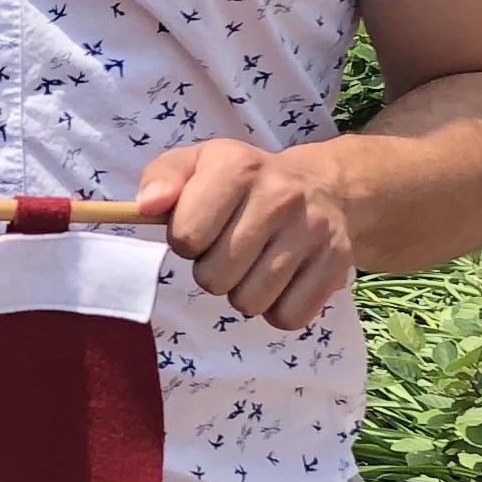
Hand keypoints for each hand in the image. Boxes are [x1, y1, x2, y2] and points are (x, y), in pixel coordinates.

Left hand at [135, 140, 356, 331]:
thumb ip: (161, 178)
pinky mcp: (335, 265)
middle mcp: (280, 197)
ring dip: (242, 292)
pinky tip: (280, 280)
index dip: (185, 240)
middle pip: (213, 278)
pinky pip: (286, 317)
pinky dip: (277, 308)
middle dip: (212, 270)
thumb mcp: (197, 164)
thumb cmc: (243, 182)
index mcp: (239, 167)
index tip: (200, 228)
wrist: (322, 187)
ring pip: (248, 303)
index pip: (185, 237)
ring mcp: (313, 232)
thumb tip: (145, 206)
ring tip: (254, 263)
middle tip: (230, 248)